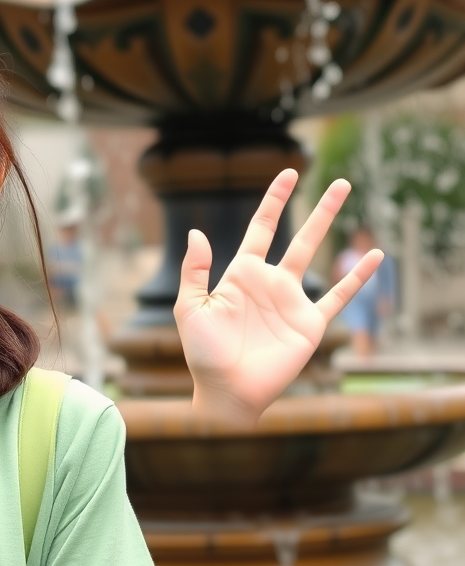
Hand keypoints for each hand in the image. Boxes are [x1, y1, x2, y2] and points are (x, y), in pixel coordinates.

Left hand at [175, 169, 381, 426]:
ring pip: (318, 255)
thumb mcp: (190, 308)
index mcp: (241, 275)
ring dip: (332, 226)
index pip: (261, 229)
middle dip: (318, 209)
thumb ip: (194, 270)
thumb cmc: (203, 354)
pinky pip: (338, 296)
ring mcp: (292, 301)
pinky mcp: (309, 323)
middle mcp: (270, 283)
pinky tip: (375, 256)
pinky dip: (356, 277)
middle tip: (339, 182)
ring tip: (349, 198)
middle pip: (298, 236)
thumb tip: (197, 231)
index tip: (287, 174)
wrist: (227, 391)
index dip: (274, 201)